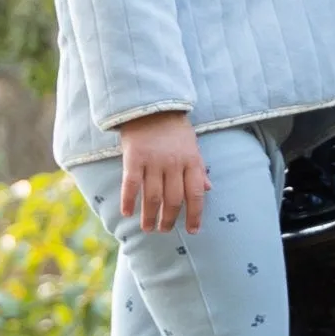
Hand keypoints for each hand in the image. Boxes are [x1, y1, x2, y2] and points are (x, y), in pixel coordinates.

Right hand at [119, 112, 209, 233]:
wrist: (151, 105)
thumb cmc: (174, 128)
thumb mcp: (193, 146)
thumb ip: (198, 169)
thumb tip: (208, 189)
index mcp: (191, 161)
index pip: (195, 194)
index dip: (195, 215)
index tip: (193, 230)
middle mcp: (174, 163)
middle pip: (173, 200)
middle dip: (169, 219)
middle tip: (164, 230)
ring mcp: (153, 161)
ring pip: (152, 197)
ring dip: (150, 216)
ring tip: (147, 228)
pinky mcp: (134, 158)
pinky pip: (131, 184)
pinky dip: (128, 201)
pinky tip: (126, 213)